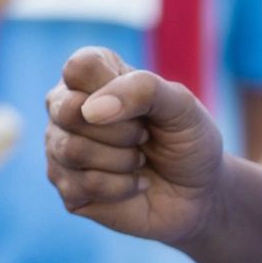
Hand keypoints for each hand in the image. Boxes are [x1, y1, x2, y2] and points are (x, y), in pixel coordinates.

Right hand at [43, 47, 225, 246]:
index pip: (78, 68)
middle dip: (121, 130)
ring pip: (72, 150)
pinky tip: (134, 184)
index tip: (143, 105)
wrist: (199, 194)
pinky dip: (122, 187)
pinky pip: (83, 185)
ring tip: (140, 160)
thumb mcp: (181, 106)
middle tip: (144, 136)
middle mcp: (67, 108)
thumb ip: (142, 89)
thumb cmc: (187, 140)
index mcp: (92, 75)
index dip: (113, 88)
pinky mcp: (67, 190)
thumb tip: (91, 110)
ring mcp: (62, 150)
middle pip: (68, 110)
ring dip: (123, 160)